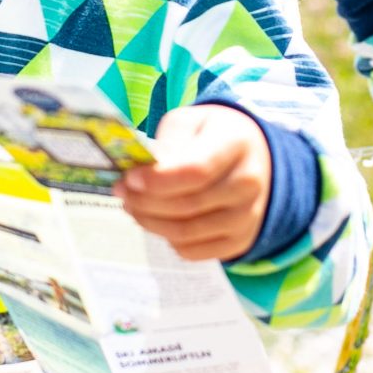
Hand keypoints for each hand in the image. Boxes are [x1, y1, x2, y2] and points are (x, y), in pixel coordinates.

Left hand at [115, 104, 271, 262]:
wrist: (251, 157)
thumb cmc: (211, 135)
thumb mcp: (190, 121)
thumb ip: (168, 142)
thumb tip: (142, 172)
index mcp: (236, 144)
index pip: (195, 171)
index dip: (157, 180)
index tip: (129, 178)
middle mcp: (248, 184)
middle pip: (186, 205)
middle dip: (144, 201)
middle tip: (121, 191)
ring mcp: (247, 217)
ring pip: (185, 233)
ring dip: (149, 222)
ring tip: (132, 205)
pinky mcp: (239, 241)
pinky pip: (192, 251)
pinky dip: (166, 238)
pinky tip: (156, 220)